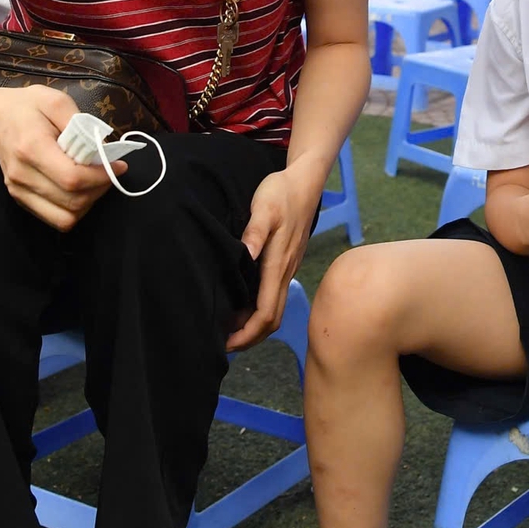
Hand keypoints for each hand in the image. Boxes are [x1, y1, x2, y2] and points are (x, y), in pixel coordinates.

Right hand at [0, 87, 116, 230]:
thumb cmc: (27, 107)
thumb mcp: (57, 101)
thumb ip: (81, 124)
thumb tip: (104, 150)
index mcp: (32, 148)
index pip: (72, 178)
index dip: (102, 177)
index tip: (118, 165)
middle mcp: (23, 175)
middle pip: (72, 202)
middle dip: (100, 190)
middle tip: (109, 172)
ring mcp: (18, 191)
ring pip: (64, 218)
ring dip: (88, 203)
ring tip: (95, 182)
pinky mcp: (20, 199)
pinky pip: (54, 218)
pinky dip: (73, 209)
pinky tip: (79, 189)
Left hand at [226, 160, 325, 351]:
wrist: (305, 181)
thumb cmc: (281, 192)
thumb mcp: (263, 207)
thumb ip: (254, 231)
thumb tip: (246, 256)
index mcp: (277, 264)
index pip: (265, 312)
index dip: (247, 333)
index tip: (226, 343)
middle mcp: (285, 272)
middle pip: (271, 319)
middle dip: (249, 338)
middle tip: (223, 345)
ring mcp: (288, 269)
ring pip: (274, 309)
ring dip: (254, 326)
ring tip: (229, 330)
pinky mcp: (287, 263)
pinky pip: (274, 296)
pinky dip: (258, 310)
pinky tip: (241, 305)